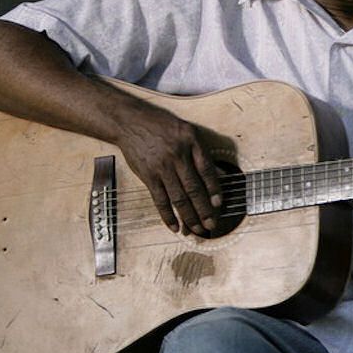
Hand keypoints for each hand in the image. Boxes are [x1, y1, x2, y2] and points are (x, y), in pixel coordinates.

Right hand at [115, 105, 223, 236]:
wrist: (130, 121)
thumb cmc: (162, 126)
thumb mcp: (188, 131)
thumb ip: (203, 153)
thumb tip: (222, 175)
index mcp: (191, 142)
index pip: (207, 170)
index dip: (214, 189)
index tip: (219, 204)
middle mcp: (177, 155)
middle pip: (194, 188)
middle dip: (204, 210)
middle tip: (211, 225)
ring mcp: (161, 167)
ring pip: (178, 197)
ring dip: (189, 217)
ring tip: (197, 230)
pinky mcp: (148, 175)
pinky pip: (159, 199)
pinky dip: (167, 215)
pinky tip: (174, 226)